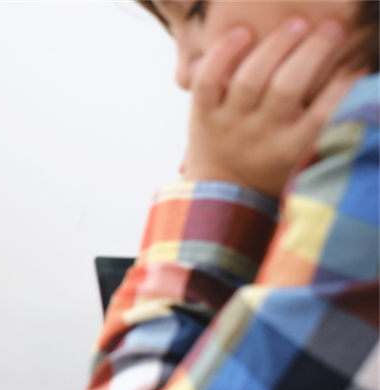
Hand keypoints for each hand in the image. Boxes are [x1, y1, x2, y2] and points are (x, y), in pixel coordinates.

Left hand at [183, 18, 363, 195]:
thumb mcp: (304, 154)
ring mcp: (228, 124)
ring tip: (297, 23)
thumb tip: (354, 80)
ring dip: (274, 46)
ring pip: (249, 79)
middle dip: (313, 52)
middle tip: (333, 27)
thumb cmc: (275, 167)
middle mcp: (259, 136)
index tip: (358, 64)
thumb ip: (325, 124)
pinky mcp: (202, 115)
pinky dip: (222, 54)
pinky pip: (207, 81)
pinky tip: (243, 32)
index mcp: (291, 148)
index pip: (323, 113)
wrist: (223, 195)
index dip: (344, 84)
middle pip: (286, 88)